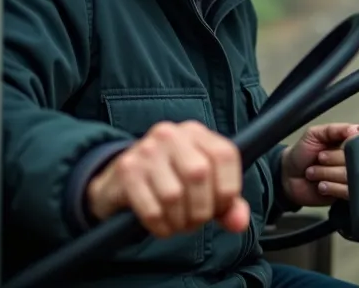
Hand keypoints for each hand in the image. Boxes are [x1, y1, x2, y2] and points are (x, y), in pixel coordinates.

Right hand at [86, 120, 249, 237]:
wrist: (119, 182)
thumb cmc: (170, 181)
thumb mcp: (203, 186)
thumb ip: (227, 204)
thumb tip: (238, 222)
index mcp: (196, 133)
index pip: (225, 155)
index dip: (228, 188)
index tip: (220, 207)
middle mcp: (171, 134)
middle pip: (199, 175)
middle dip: (202, 209)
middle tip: (195, 221)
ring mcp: (146, 150)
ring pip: (173, 194)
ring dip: (180, 221)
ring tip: (178, 224)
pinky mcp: (126, 170)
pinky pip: (151, 208)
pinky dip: (161, 226)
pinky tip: (161, 226)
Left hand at [280, 123, 358, 205]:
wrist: (288, 177)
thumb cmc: (301, 153)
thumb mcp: (314, 134)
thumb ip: (334, 129)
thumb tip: (357, 129)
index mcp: (348, 143)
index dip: (345, 147)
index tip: (331, 148)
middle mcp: (353, 160)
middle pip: (356, 161)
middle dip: (331, 161)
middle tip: (319, 159)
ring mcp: (350, 178)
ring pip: (350, 177)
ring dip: (328, 174)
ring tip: (315, 173)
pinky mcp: (346, 194)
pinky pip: (349, 192)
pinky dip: (332, 188)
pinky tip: (321, 185)